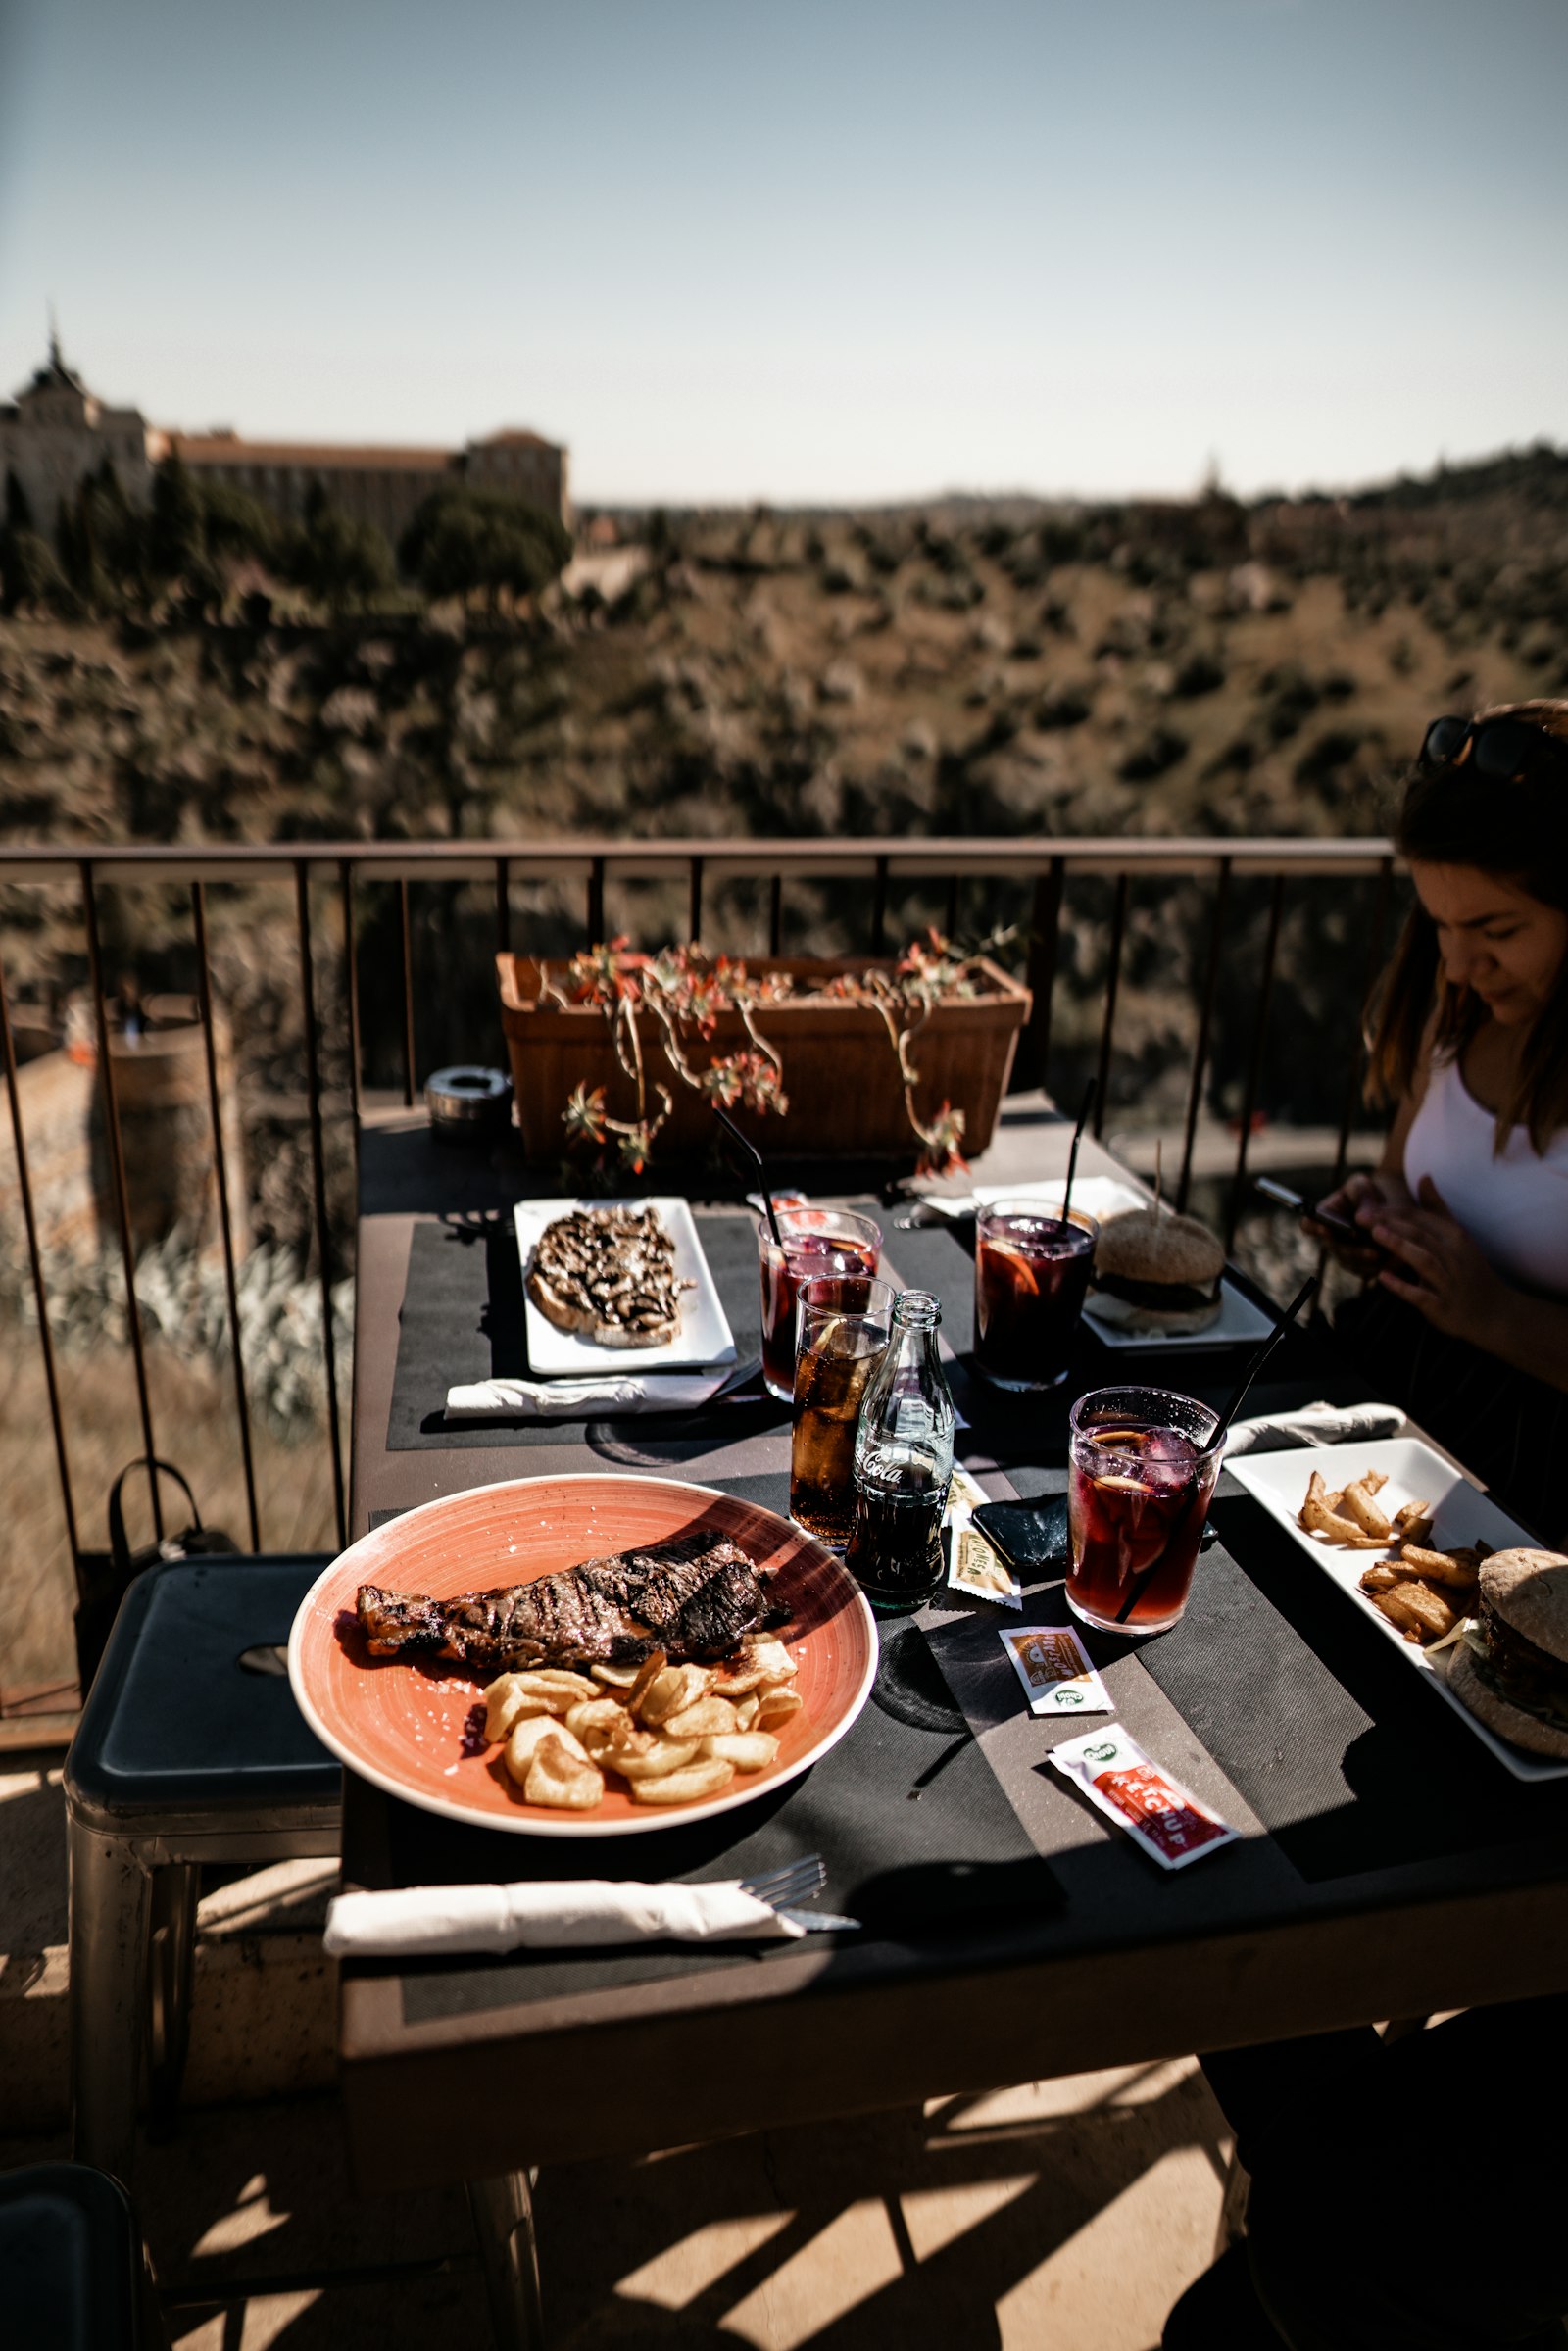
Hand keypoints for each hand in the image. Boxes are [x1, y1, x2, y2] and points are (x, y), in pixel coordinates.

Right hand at [1303, 1170, 1410, 1277]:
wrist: (1383, 1208)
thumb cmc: (1366, 1193)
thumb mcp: (1363, 1186)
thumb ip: (1362, 1196)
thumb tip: (1361, 1218)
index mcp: (1324, 1216)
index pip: (1309, 1224)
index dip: (1314, 1227)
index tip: (1326, 1229)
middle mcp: (1329, 1238)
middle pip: (1335, 1249)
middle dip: (1354, 1251)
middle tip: (1373, 1252)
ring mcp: (1343, 1254)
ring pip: (1352, 1263)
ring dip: (1371, 1262)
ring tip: (1391, 1257)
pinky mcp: (1359, 1266)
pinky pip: (1367, 1271)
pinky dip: (1382, 1267)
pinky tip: (1398, 1260)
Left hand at [1371, 1177, 1509, 1345]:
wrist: (1493, 1312)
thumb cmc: (1469, 1270)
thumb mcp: (1458, 1236)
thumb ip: (1437, 1208)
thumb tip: (1424, 1176)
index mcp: (1455, 1238)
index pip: (1420, 1218)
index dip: (1392, 1211)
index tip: (1365, 1205)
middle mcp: (1454, 1257)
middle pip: (1420, 1235)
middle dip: (1390, 1223)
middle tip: (1361, 1216)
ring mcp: (1449, 1283)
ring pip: (1424, 1260)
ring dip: (1400, 1246)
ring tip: (1375, 1234)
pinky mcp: (1442, 1307)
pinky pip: (1421, 1295)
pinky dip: (1402, 1286)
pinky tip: (1382, 1278)